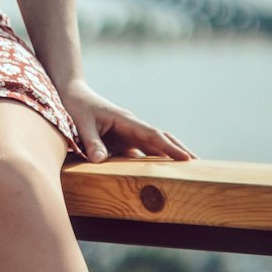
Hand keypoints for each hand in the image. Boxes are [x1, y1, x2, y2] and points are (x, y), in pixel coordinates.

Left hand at [56, 77, 197, 163]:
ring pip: (153, 147)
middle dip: (179, 151)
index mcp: (126, 121)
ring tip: (184, 174)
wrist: (72, 95)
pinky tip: (157, 176)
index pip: (153, 135)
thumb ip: (91, 142)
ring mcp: (128, 135)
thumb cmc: (77, 107)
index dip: (169, 147)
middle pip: (161, 139)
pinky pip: (138, 154)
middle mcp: (131, 128)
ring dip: (168, 158)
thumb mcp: (81, 124)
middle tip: (199, 166)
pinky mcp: (121, 142)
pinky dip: (150, 163)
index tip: (186, 158)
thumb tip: (99, 160)